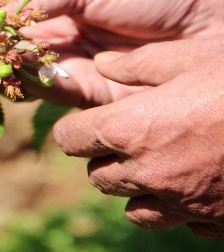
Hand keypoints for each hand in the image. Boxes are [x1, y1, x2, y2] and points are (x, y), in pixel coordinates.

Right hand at [16, 0, 223, 107]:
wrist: (210, 29)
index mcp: (58, 6)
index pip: (10, 18)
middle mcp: (60, 38)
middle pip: (10, 48)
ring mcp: (72, 67)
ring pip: (22, 72)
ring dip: (3, 68)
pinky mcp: (88, 96)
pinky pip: (48, 92)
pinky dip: (28, 84)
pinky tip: (16, 72)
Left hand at [53, 38, 223, 237]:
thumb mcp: (192, 57)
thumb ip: (139, 64)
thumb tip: (104, 62)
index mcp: (131, 129)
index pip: (71, 139)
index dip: (75, 130)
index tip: (86, 124)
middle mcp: (149, 173)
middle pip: (98, 176)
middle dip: (106, 158)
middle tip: (127, 139)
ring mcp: (183, 203)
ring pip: (134, 208)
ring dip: (138, 188)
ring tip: (160, 163)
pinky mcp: (216, 222)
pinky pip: (181, 221)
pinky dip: (180, 206)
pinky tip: (199, 181)